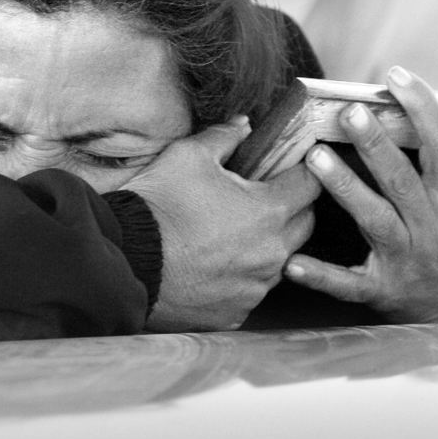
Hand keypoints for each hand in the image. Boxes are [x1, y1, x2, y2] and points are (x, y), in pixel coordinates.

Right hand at [124, 116, 320, 331]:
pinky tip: (218, 263)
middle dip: (292, 206)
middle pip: (305, 224)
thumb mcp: (188, 155)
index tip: (292, 165)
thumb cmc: (158, 205)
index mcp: (269, 211)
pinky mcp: (236, 312)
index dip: (304, 169)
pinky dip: (243, 275)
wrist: (125, 261)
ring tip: (238, 230)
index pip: (312, 184)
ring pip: (281, 260)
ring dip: (270, 243)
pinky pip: (252, 290)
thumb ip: (224, 137)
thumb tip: (244, 125)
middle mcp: (272, 254)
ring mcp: (255, 287)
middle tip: (264, 195)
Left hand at [284, 67, 437, 322]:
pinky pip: (347, 283)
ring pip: (372, 220)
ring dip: (344, 189)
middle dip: (376, 145)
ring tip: (314, 158)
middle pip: (401, 180)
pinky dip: (320, 275)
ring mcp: (403, 258)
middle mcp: (430, 226)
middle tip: (350, 112)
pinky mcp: (379, 289)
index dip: (422, 109)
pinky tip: (291, 262)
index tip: (396, 75)